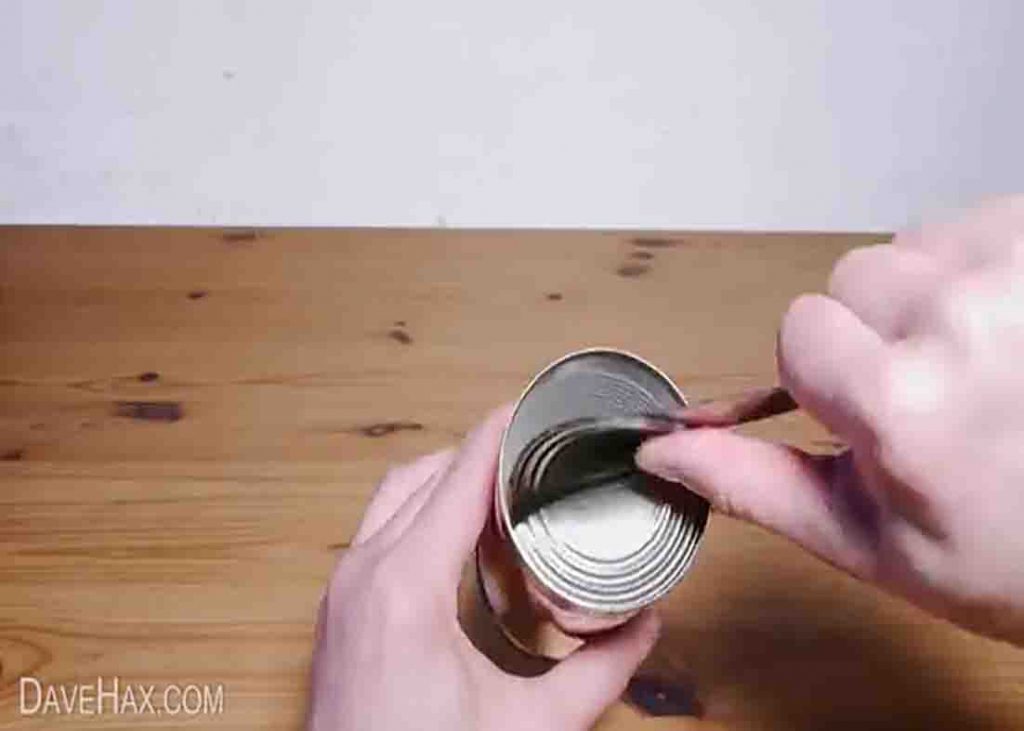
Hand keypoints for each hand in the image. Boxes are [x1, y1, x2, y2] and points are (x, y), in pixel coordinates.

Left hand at [308, 406, 660, 730]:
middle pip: (425, 474)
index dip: (500, 431)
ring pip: (393, 495)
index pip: (459, 475)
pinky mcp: (337, 607)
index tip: (536, 406)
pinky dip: (419, 510)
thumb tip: (645, 624)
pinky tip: (459, 535)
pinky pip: (377, 528)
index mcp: (406, 585)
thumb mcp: (530, 728)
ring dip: (445, 479)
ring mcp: (341, 588)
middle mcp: (362, 571)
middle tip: (537, 454)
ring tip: (504, 487)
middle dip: (480, 453)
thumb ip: (598, 673)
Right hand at [638, 197, 1023, 644]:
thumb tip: (661, 452)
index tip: (880, 415)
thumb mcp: (868, 540)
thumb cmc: (1004, 554)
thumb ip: (753, 483)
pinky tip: (1013, 332)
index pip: (800, 329)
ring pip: (913, 247)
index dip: (829, 376)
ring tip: (987, 362)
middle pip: (855, 277)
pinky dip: (983, 270)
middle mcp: (964, 319)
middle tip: (941, 393)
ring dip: (933, 296)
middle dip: (878, 331)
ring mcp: (1017, 270)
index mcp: (901, 402)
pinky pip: (975, 226)